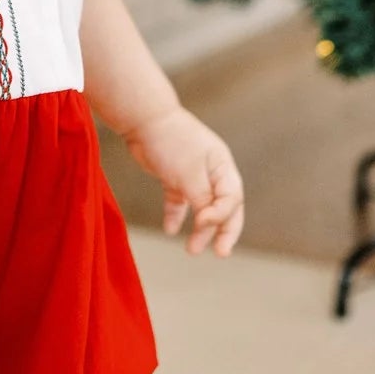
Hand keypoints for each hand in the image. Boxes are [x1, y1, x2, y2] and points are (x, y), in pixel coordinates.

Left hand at [125, 105, 243, 254]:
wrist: (142, 119)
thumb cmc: (171, 143)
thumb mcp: (190, 174)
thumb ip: (203, 199)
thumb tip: (209, 223)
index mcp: (222, 167)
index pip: (232, 200)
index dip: (222, 217)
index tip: (202, 223)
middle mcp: (212, 171)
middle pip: (224, 207)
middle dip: (223, 231)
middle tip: (220, 254)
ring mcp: (193, 174)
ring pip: (202, 208)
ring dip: (199, 229)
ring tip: (191, 249)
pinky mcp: (173, 176)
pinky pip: (179, 201)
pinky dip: (176, 215)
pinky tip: (169, 230)